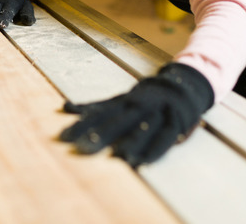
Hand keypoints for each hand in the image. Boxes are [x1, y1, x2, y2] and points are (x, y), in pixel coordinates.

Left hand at [60, 63, 213, 166]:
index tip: (63, 137)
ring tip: (118, 157)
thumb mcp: (119, 99)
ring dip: (130, 142)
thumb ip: (95, 107)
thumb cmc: (144, 97)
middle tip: (83, 148)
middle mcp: (137, 106)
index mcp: (123, 102)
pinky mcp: (173, 122)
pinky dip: (156, 149)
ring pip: (141, 129)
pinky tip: (146, 162)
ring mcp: (156, 113)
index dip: (81, 125)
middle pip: (116, 121)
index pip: (98, 113)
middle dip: (101, 135)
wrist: (183, 82)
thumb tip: (65, 108)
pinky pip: (165, 137)